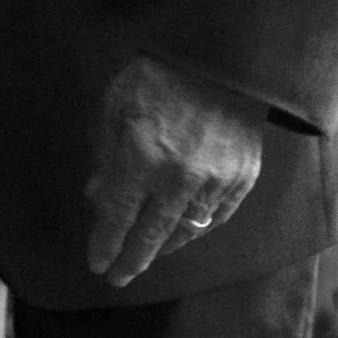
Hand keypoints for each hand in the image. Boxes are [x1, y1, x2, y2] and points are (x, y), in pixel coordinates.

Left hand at [86, 52, 266, 288]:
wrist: (222, 59)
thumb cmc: (158, 77)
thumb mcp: (116, 107)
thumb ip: (106, 155)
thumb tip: (95, 197)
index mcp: (140, 158)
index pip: (116, 217)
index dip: (105, 244)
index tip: (96, 264)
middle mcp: (178, 178)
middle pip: (150, 235)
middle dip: (131, 260)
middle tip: (117, 278)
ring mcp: (215, 181)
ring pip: (185, 232)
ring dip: (163, 248)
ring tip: (147, 256)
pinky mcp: (242, 179)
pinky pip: (216, 218)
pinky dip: (196, 230)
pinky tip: (182, 235)